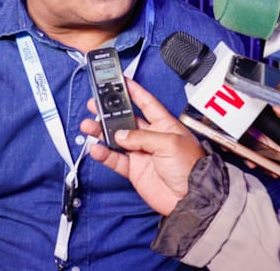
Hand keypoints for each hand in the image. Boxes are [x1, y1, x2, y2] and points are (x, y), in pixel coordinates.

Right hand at [79, 79, 203, 215]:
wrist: (190, 198)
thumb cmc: (191, 168)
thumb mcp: (169, 143)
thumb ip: (142, 136)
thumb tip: (121, 135)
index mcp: (164, 124)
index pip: (146, 102)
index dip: (134, 91)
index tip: (120, 80)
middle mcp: (151, 136)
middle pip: (126, 119)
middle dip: (110, 111)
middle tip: (95, 104)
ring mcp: (142, 153)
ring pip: (116, 138)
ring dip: (101, 131)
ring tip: (88, 125)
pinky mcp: (135, 170)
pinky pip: (115, 159)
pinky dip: (104, 154)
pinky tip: (96, 148)